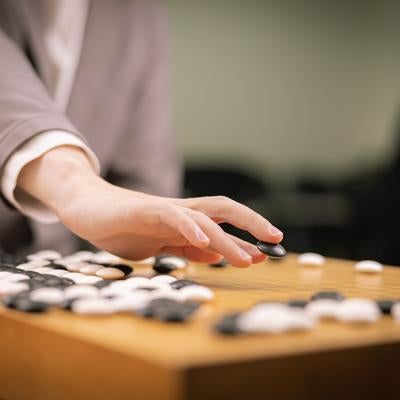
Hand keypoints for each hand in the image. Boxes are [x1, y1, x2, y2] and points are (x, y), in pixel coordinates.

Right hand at [18, 147, 282, 266]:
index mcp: (186, 221)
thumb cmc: (125, 227)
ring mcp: (164, 209)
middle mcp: (181, 211)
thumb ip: (187, 248)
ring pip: (203, 218)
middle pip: (223, 209)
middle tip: (276, 241)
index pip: (223, 223)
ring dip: (227, 238)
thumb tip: (216, 254)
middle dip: (252, 223)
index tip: (268, 252)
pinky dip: (190, 229)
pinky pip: (173, 217)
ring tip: (248, 257)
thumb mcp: (162, 244)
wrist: (89, 209)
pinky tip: (204, 242)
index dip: (247, 235)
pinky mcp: (145, 210)